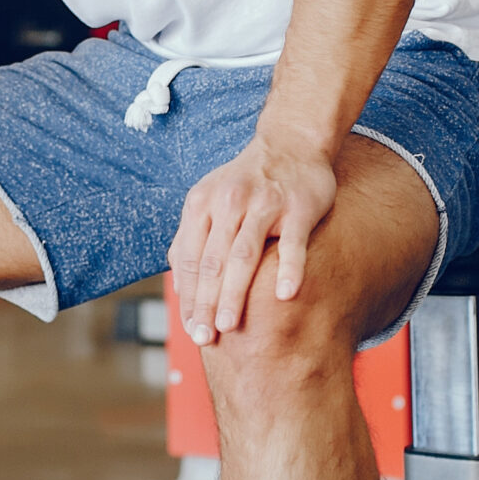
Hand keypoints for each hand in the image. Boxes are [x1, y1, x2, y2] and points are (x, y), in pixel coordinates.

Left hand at [169, 134, 339, 344]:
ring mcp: (264, 204)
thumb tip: (180, 285)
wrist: (291, 142)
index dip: (188, 296)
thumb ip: (193, 238)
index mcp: (202, 204)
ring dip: (233, 293)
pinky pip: (292, 243)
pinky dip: (288, 269)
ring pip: (244, 255)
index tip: (190, 328)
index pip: (190, 259)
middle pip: (212, 261)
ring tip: (228, 326)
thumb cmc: (247, 181)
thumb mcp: (210, 199)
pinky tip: (284, 296)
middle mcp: (228, 202)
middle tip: (204, 337)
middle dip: (204, 303)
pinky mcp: (298, 207)